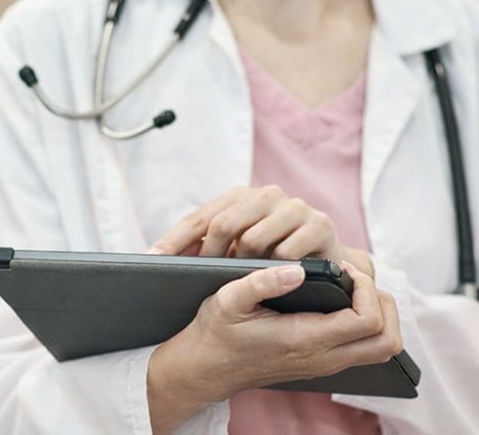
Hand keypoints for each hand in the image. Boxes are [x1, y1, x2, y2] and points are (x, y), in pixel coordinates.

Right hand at [147, 261, 402, 433]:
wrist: (206, 368)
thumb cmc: (216, 332)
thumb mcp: (227, 299)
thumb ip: (261, 281)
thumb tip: (298, 270)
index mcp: (304, 339)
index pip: (367, 320)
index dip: (365, 288)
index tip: (340, 270)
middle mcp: (323, 358)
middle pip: (387, 342)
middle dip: (383, 302)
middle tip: (354, 280)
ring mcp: (327, 364)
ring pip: (383, 348)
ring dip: (379, 314)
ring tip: (351, 288)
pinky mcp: (324, 362)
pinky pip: (366, 348)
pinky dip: (368, 323)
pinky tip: (340, 301)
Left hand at [148, 185, 373, 275]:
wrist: (324, 264)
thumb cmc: (270, 259)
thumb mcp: (235, 251)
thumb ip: (205, 249)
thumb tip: (157, 257)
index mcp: (242, 196)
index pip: (201, 217)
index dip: (175, 239)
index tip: (153, 259)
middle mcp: (268, 194)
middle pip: (225, 223)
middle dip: (210, 255)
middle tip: (199, 279)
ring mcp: (296, 208)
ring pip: (256, 238)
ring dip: (243, 265)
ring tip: (235, 283)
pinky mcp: (321, 225)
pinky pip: (288, 251)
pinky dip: (276, 269)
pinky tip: (271, 281)